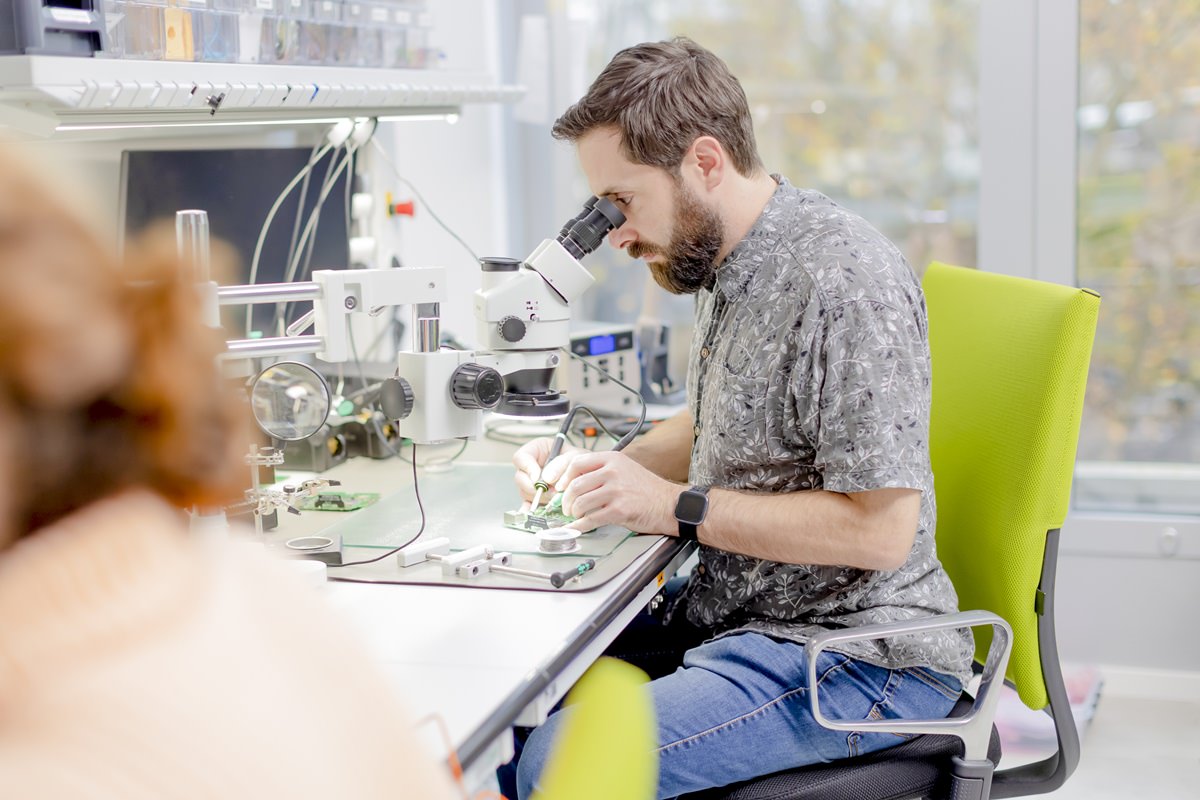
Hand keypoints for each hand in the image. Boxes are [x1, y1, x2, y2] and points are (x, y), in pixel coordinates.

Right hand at [511, 436, 589, 507]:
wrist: (590, 474)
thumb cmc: (581, 460)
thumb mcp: (575, 456)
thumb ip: (561, 464)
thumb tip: (547, 479)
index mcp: (536, 450)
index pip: (520, 457)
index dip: (526, 468)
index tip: (537, 477)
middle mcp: (531, 467)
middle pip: (520, 478)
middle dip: (535, 487)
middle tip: (550, 491)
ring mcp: (532, 483)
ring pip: (525, 492)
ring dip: (539, 497)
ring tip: (555, 497)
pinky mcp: (536, 497)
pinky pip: (528, 504)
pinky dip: (532, 510)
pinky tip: (536, 513)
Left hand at [555, 451, 677, 533]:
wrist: (669, 504)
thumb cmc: (647, 489)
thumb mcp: (624, 469)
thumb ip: (601, 472)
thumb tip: (574, 482)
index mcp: (612, 459)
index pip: (577, 462)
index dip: (563, 476)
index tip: (558, 487)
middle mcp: (613, 472)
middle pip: (575, 484)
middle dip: (566, 499)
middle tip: (566, 507)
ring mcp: (616, 490)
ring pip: (581, 502)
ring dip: (574, 513)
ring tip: (576, 516)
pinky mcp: (620, 509)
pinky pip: (591, 519)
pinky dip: (580, 525)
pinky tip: (578, 527)